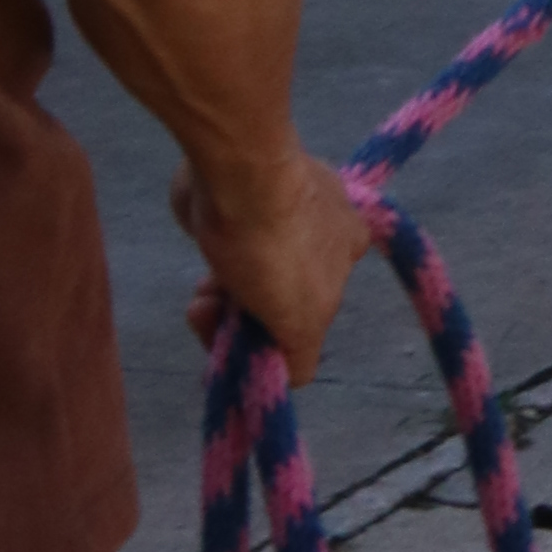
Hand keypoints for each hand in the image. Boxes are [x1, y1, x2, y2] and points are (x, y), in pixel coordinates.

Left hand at [176, 137, 360, 380]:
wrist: (236, 176)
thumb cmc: (275, 247)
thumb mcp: (303, 322)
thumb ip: (301, 359)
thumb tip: (289, 375)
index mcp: (349, 252)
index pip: (312, 321)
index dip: (275, 342)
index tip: (245, 342)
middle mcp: (322, 233)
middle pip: (277, 303)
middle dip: (242, 320)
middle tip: (216, 314)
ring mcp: (278, 213)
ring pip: (248, 282)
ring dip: (220, 303)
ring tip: (202, 296)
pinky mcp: (238, 203)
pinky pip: (226, 256)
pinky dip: (212, 274)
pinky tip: (202, 278)